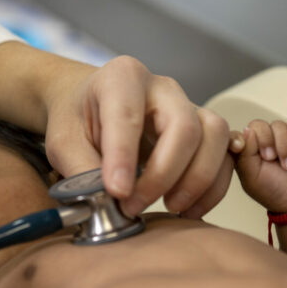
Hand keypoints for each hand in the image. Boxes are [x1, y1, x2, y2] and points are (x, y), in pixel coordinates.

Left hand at [41, 55, 233, 218]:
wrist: (87, 108)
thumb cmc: (76, 120)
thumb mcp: (62, 143)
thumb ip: (81, 171)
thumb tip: (107, 204)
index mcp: (122, 78)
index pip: (129, 115)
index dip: (124, 157)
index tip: (117, 192)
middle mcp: (162, 88)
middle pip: (184, 126)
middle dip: (163, 174)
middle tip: (134, 206)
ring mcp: (188, 107)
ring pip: (214, 136)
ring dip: (197, 180)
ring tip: (170, 207)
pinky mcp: (201, 132)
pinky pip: (223, 156)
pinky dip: (212, 187)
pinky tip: (188, 209)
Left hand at [233, 117, 286, 211]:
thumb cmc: (273, 191)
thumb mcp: (251, 177)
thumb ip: (244, 153)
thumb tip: (247, 130)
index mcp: (246, 150)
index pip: (239, 133)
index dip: (242, 139)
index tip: (246, 151)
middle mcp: (262, 140)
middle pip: (259, 125)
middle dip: (267, 143)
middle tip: (272, 159)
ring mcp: (281, 136)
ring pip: (278, 125)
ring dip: (285, 147)